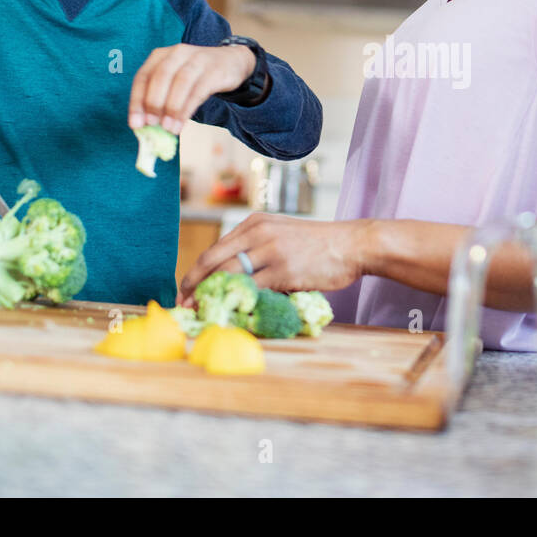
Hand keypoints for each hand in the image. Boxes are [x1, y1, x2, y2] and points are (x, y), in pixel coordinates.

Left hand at [127, 43, 255, 133]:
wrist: (231, 62)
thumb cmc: (196, 76)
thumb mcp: (175, 81)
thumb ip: (161, 99)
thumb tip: (147, 127)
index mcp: (161, 55)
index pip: (143, 77)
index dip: (136, 101)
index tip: (134, 124)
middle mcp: (177, 53)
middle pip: (161, 76)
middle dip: (153, 103)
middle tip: (151, 124)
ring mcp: (197, 59)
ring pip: (180, 82)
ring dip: (171, 108)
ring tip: (168, 128)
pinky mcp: (214, 70)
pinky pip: (198, 90)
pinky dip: (187, 108)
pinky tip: (181, 123)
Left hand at [178, 213, 366, 305]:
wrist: (351, 244)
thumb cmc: (318, 244)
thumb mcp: (281, 234)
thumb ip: (256, 248)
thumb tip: (231, 277)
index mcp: (254, 223)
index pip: (214, 249)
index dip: (195, 273)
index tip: (186, 291)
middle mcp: (259, 233)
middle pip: (213, 261)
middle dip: (194, 286)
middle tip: (184, 306)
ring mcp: (271, 251)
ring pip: (229, 276)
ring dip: (212, 297)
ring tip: (203, 313)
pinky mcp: (284, 270)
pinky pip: (253, 290)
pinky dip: (240, 303)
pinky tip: (232, 314)